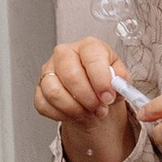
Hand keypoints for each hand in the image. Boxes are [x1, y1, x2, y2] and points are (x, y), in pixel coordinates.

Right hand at [33, 39, 138, 161]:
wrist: (93, 95)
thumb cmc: (104, 82)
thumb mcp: (120, 78)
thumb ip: (121, 79)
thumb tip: (117, 82)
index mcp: (88, 46)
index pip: (92, 57)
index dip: (101, 80)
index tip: (109, 97)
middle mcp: (65, 54)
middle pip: (70, 74)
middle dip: (87, 98)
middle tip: (99, 108)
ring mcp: (49, 70)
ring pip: (53, 92)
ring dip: (74, 108)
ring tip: (88, 112)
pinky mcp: (39, 88)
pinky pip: (44, 104)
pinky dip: (61, 114)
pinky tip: (73, 113)